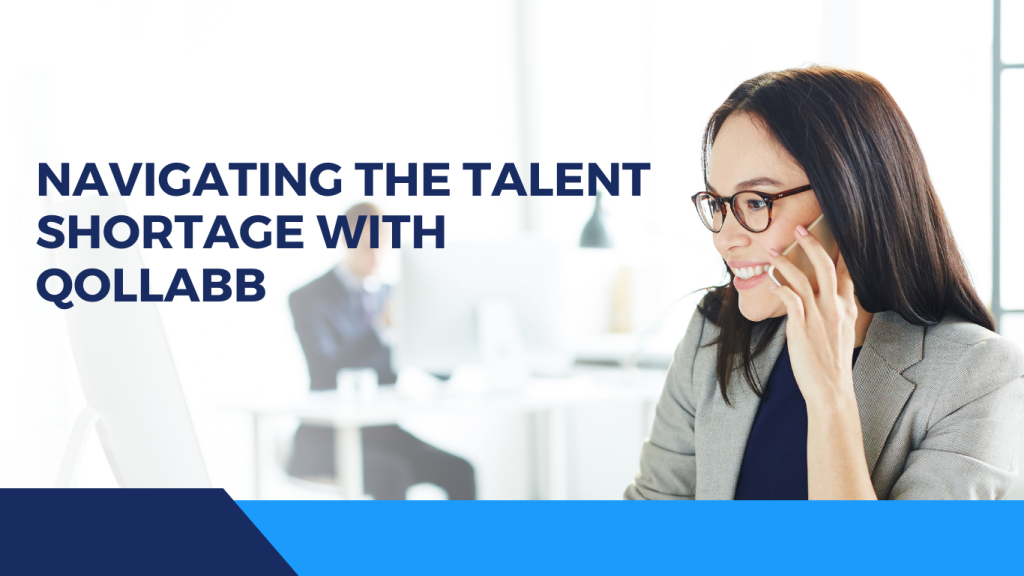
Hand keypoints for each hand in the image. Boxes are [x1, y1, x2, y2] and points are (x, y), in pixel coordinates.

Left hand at [767, 224, 858, 405]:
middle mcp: (836, 308)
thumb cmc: (832, 363)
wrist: (831, 390)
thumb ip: (836, 312)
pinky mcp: (802, 327)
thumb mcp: (842, 333)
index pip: (848, 271)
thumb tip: (823, 298)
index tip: (835, 229)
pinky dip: (780, 286)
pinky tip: (771, 281)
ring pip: (803, 278)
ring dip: (785, 261)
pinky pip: (790, 298)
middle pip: (827, 265)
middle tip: (799, 228)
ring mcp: (819, 316)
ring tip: (771, 252)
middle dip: (813, 243)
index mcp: (848, 308)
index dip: (842, 249)